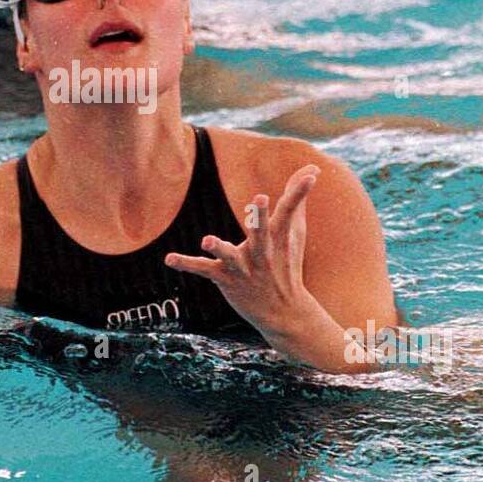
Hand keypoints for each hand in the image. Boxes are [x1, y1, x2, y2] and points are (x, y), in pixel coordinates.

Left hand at [164, 164, 326, 350]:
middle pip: (261, 233)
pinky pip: (204, 269)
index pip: (290, 210)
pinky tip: (169, 258)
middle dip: (260, 218)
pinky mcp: (225, 278)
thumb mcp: (295, 232)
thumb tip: (312, 168)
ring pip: (231, 256)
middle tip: (260, 199)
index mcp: (279, 238)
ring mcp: (244, 267)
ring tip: (207, 241)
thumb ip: (297, 199)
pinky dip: (186, 264)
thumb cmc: (288, 264)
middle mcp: (262, 252)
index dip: (300, 191)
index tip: (312, 175)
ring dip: (220, 248)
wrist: (284, 312)